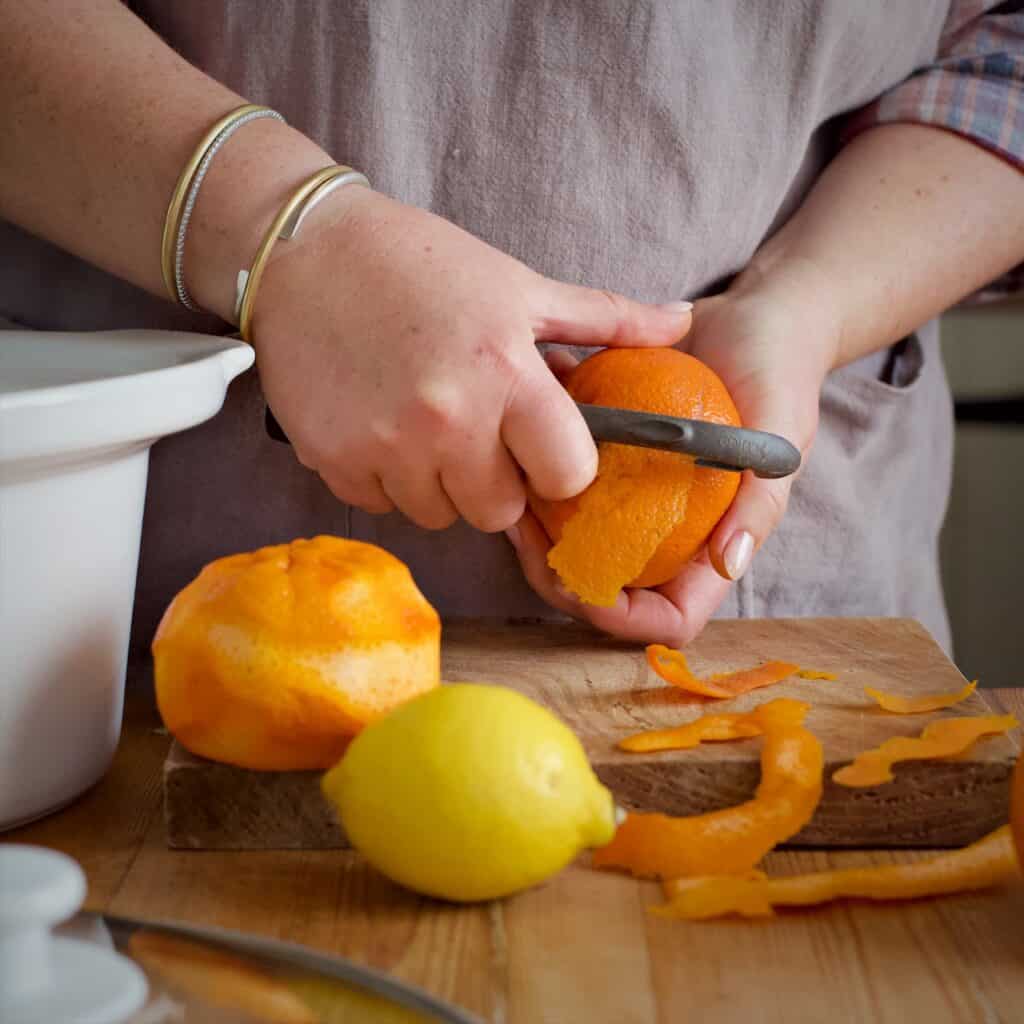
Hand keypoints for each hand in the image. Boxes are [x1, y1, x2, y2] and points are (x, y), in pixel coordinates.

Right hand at [250, 187, 693, 531]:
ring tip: (425, 423)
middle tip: (478, 432)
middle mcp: (448, 421)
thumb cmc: (419, 264)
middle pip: (500, 511)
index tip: (545, 449)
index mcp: (507, 374)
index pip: (567, 476)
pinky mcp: (335, 461)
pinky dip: (388, 478)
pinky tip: (381, 425)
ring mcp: (386, 446)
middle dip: (498, 483)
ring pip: (439, 515)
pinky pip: (383, 504)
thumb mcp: (520, 284)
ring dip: (441, 483)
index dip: (561, 468)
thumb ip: (607, 318)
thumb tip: (684, 323)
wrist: (306, 252)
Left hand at [507, 264, 838, 644]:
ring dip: (536, 532)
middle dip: (559, 578)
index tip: (582, 587)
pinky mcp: (609, 463)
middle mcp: (668, 533)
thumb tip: (730, 564)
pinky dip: (537, 475)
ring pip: (574, 548)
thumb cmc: (777, 371)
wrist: (751, 317)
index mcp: (711, 543)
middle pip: (607, 592)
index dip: (626, 620)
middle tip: (525, 532)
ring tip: (512, 492)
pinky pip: (565, 484)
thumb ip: (761, 498)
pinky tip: (520, 443)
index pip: (671, 617)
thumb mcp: (780, 429)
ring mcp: (634, 501)